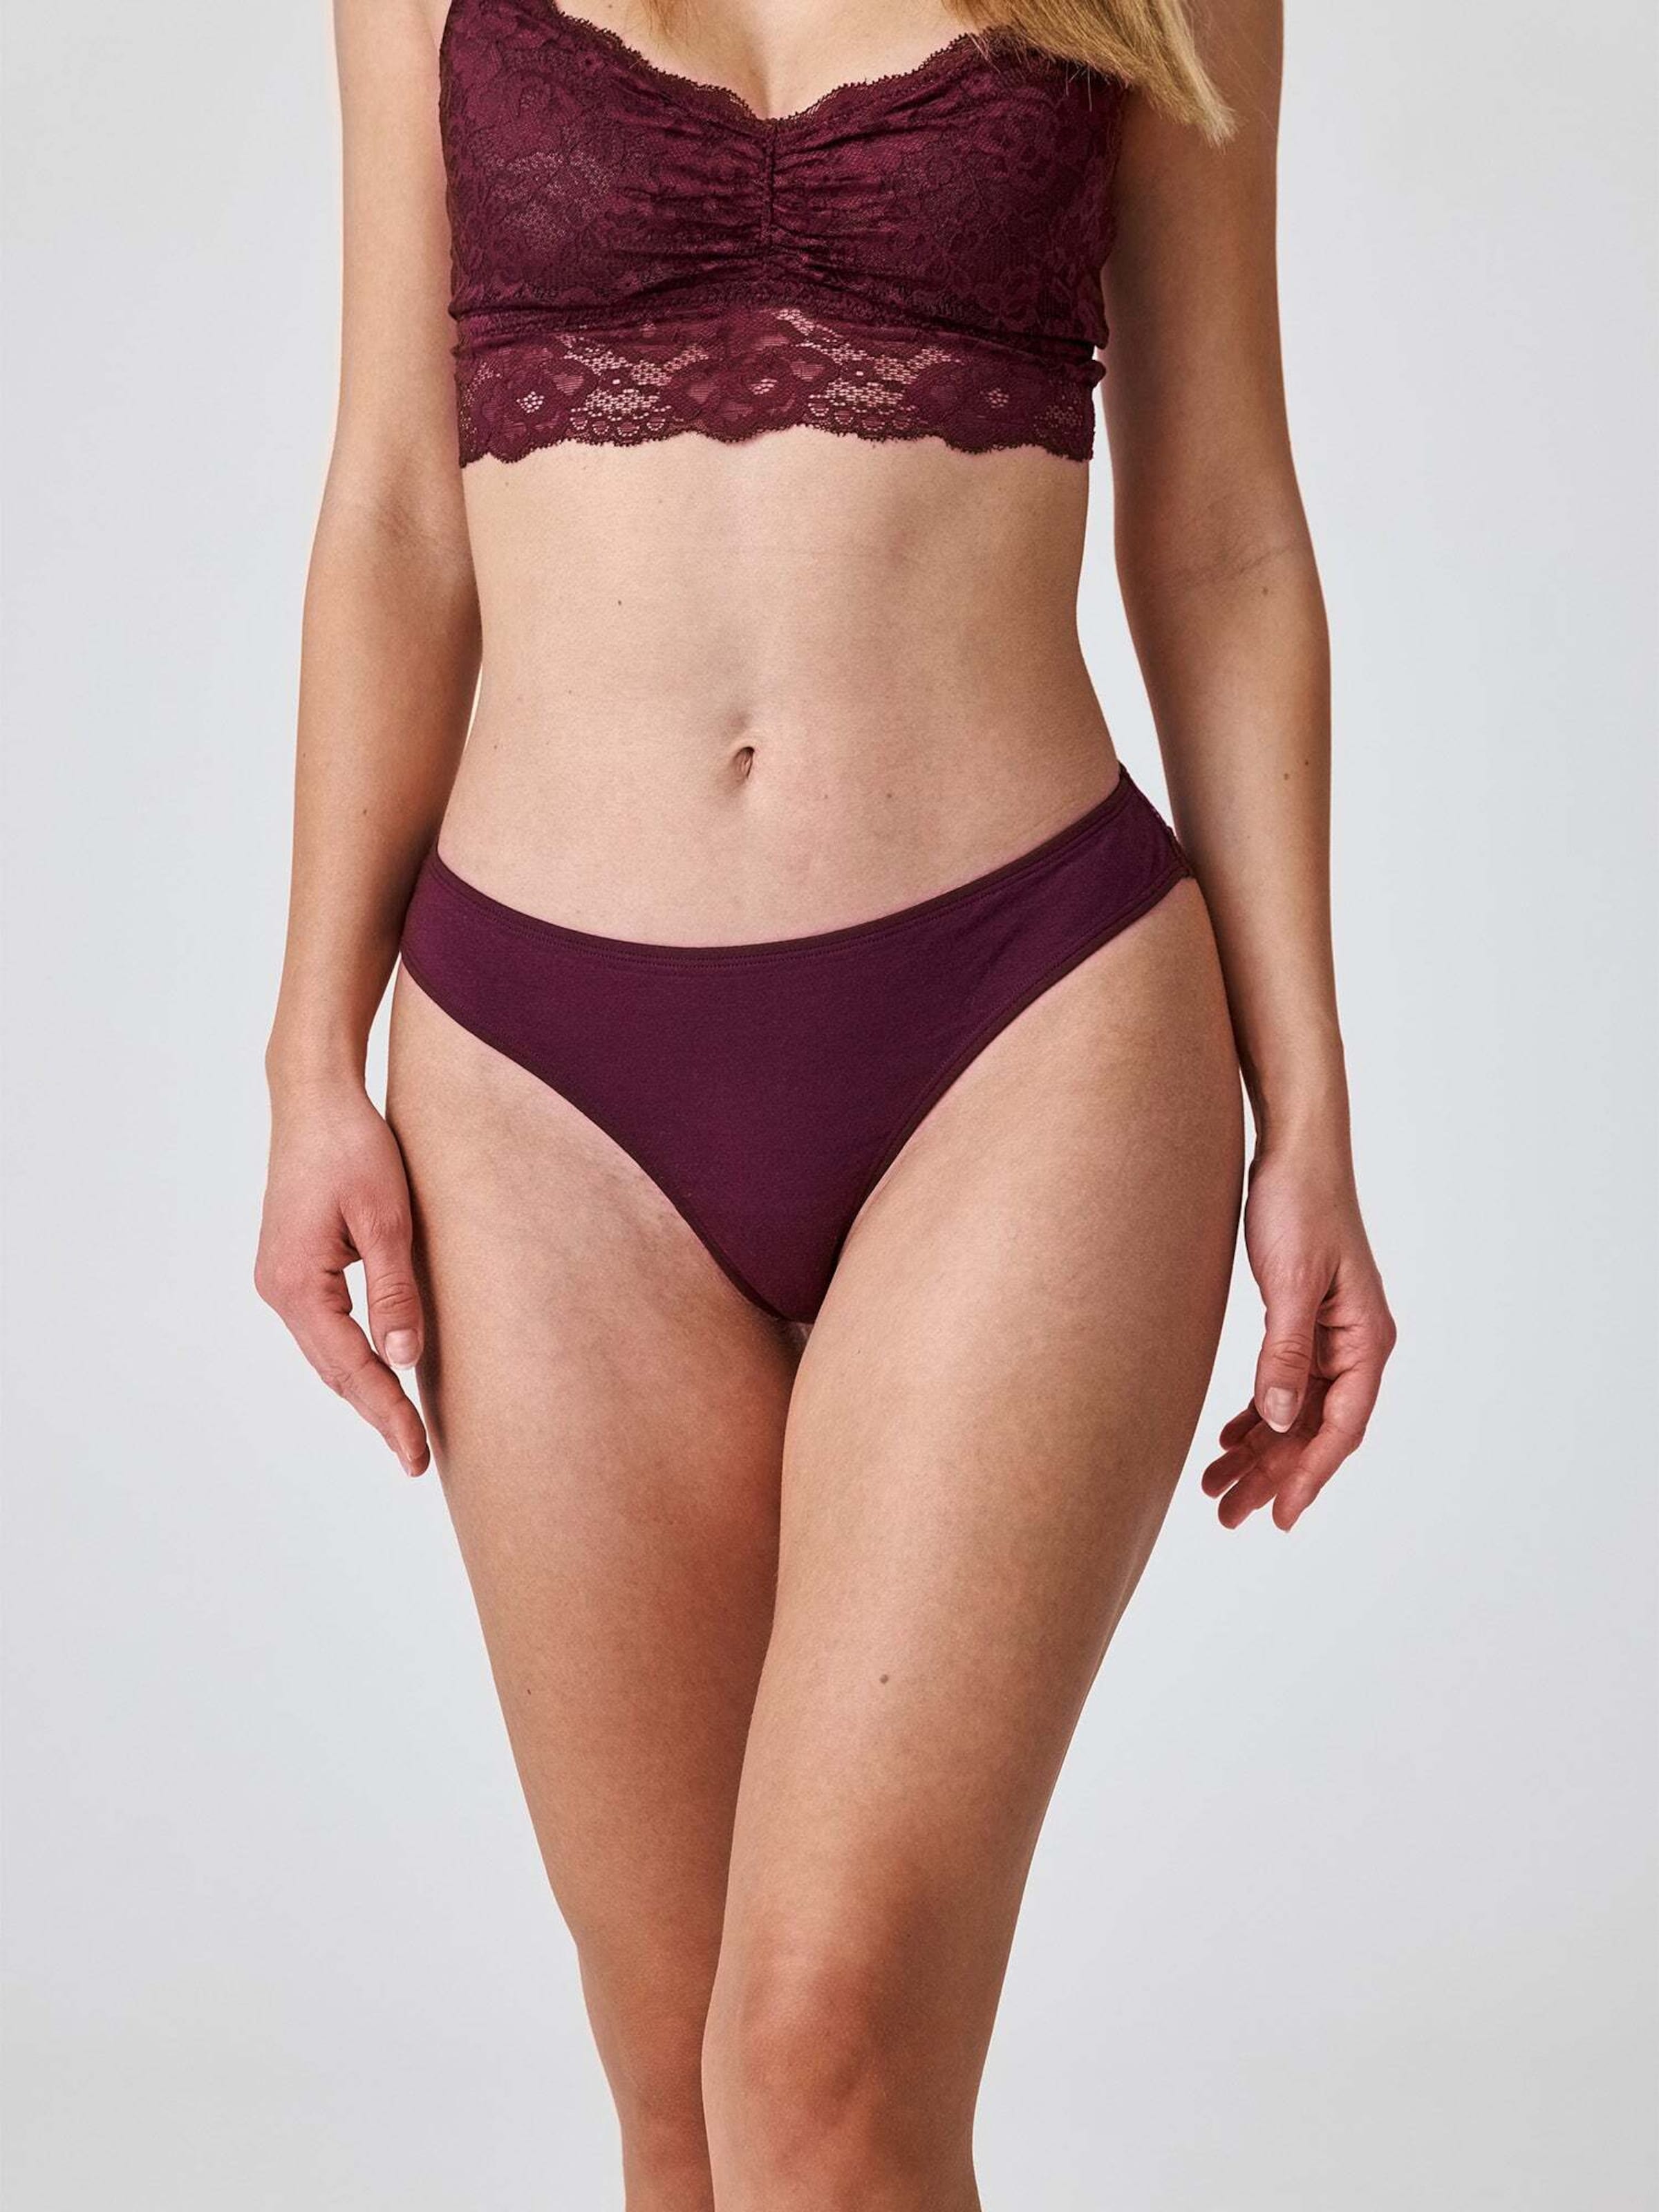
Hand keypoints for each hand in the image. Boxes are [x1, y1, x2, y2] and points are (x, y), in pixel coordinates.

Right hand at [255, 1082, 429, 1475]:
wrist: (314, 1096)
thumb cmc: (353, 1146)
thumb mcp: (386, 1218)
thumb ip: (394, 1290)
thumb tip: (403, 1359)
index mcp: (298, 1283)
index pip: (352, 1368)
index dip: (388, 1414)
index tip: (417, 1457)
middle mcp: (279, 1288)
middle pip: (334, 1370)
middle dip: (377, 1413)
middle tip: (417, 1460)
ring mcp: (282, 1277)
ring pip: (327, 1352)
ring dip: (364, 1389)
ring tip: (403, 1430)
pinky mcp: (293, 1263)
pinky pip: (325, 1328)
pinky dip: (353, 1357)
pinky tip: (380, 1371)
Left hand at [1203, 1140, 1394, 1530]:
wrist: (1294, 1150)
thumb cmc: (1299, 1204)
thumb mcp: (1290, 1283)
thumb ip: (1285, 1353)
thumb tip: (1279, 1423)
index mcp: (1366, 1339)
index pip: (1342, 1427)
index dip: (1310, 1476)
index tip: (1280, 1517)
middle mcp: (1354, 1344)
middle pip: (1316, 1429)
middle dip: (1274, 1476)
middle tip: (1230, 1516)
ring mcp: (1329, 1335)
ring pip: (1295, 1413)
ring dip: (1260, 1452)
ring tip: (1218, 1490)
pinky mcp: (1301, 1321)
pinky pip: (1283, 1385)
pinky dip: (1256, 1416)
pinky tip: (1228, 1441)